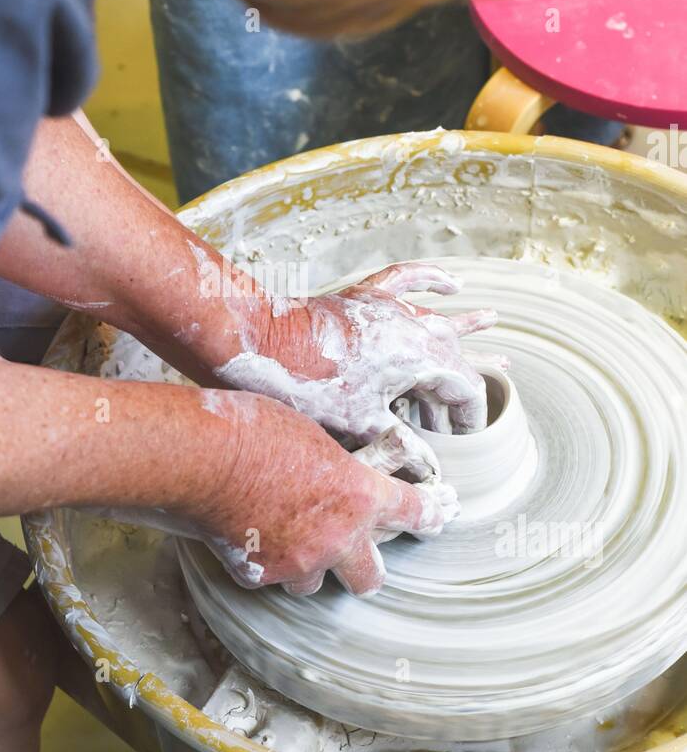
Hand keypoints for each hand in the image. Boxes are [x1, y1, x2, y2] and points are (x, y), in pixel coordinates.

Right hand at [172, 391, 457, 595]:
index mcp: (359, 494)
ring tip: (286, 539)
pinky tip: (247, 535)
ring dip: (307, 566)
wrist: (202, 457)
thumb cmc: (254, 429)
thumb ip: (333, 467)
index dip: (428, 516)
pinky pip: (270, 577)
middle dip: (363, 567)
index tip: (437, 516)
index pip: (412, 511)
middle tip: (352, 553)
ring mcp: (300, 561)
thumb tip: (332, 475)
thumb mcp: (312, 436)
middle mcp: (338, 536)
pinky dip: (264, 563)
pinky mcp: (261, 574)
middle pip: (370, 576)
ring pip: (315, 583)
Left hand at [218, 262, 495, 466]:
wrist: (259, 343)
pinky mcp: (364, 297)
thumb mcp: (360, 424)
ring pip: (435, 319)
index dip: (471, 417)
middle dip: (457, 388)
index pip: (466, 387)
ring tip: (491, 321)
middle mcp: (413, 325)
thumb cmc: (308, 386)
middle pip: (452, 356)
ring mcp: (388, 307)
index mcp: (420, 356)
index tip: (465, 440)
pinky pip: (407, 281)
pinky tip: (450, 284)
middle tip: (458, 418)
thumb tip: (427, 471)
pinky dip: (429, 280)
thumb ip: (401, 443)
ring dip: (460, 330)